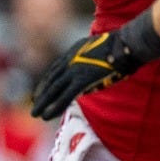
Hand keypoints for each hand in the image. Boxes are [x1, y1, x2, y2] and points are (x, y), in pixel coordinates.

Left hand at [29, 10, 159, 119]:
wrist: (125, 45)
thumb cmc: (120, 47)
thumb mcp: (98, 49)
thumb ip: (90, 59)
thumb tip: (92, 68)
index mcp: (73, 52)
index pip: (55, 69)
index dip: (47, 81)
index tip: (41, 90)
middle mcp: (69, 60)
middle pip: (51, 80)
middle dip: (42, 94)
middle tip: (34, 104)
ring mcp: (74, 70)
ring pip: (54, 90)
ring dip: (43, 103)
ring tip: (36, 114)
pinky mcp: (81, 81)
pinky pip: (64, 96)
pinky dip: (54, 107)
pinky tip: (46, 116)